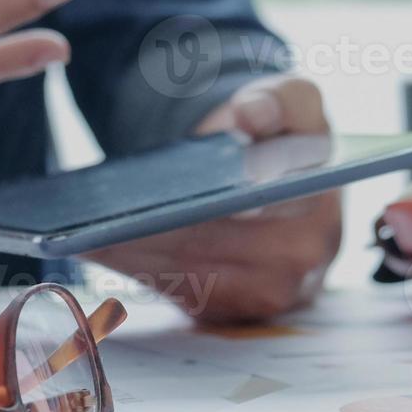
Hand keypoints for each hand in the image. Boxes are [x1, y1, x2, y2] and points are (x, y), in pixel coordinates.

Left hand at [87, 75, 341, 323]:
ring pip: (193, 275)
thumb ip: (280, 99)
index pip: (257, 205)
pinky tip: (104, 247)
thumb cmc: (278, 139)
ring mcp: (272, 293)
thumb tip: (251, 116)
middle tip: (106, 213)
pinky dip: (142, 271)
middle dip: (158, 231)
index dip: (209, 204)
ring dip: (140, 255)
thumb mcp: (290, 100)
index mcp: (318, 201)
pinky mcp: (238, 312)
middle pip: (214, 247)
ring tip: (93, 230)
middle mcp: (304, 258)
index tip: (163, 197)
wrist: (274, 178)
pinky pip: (183, 295)